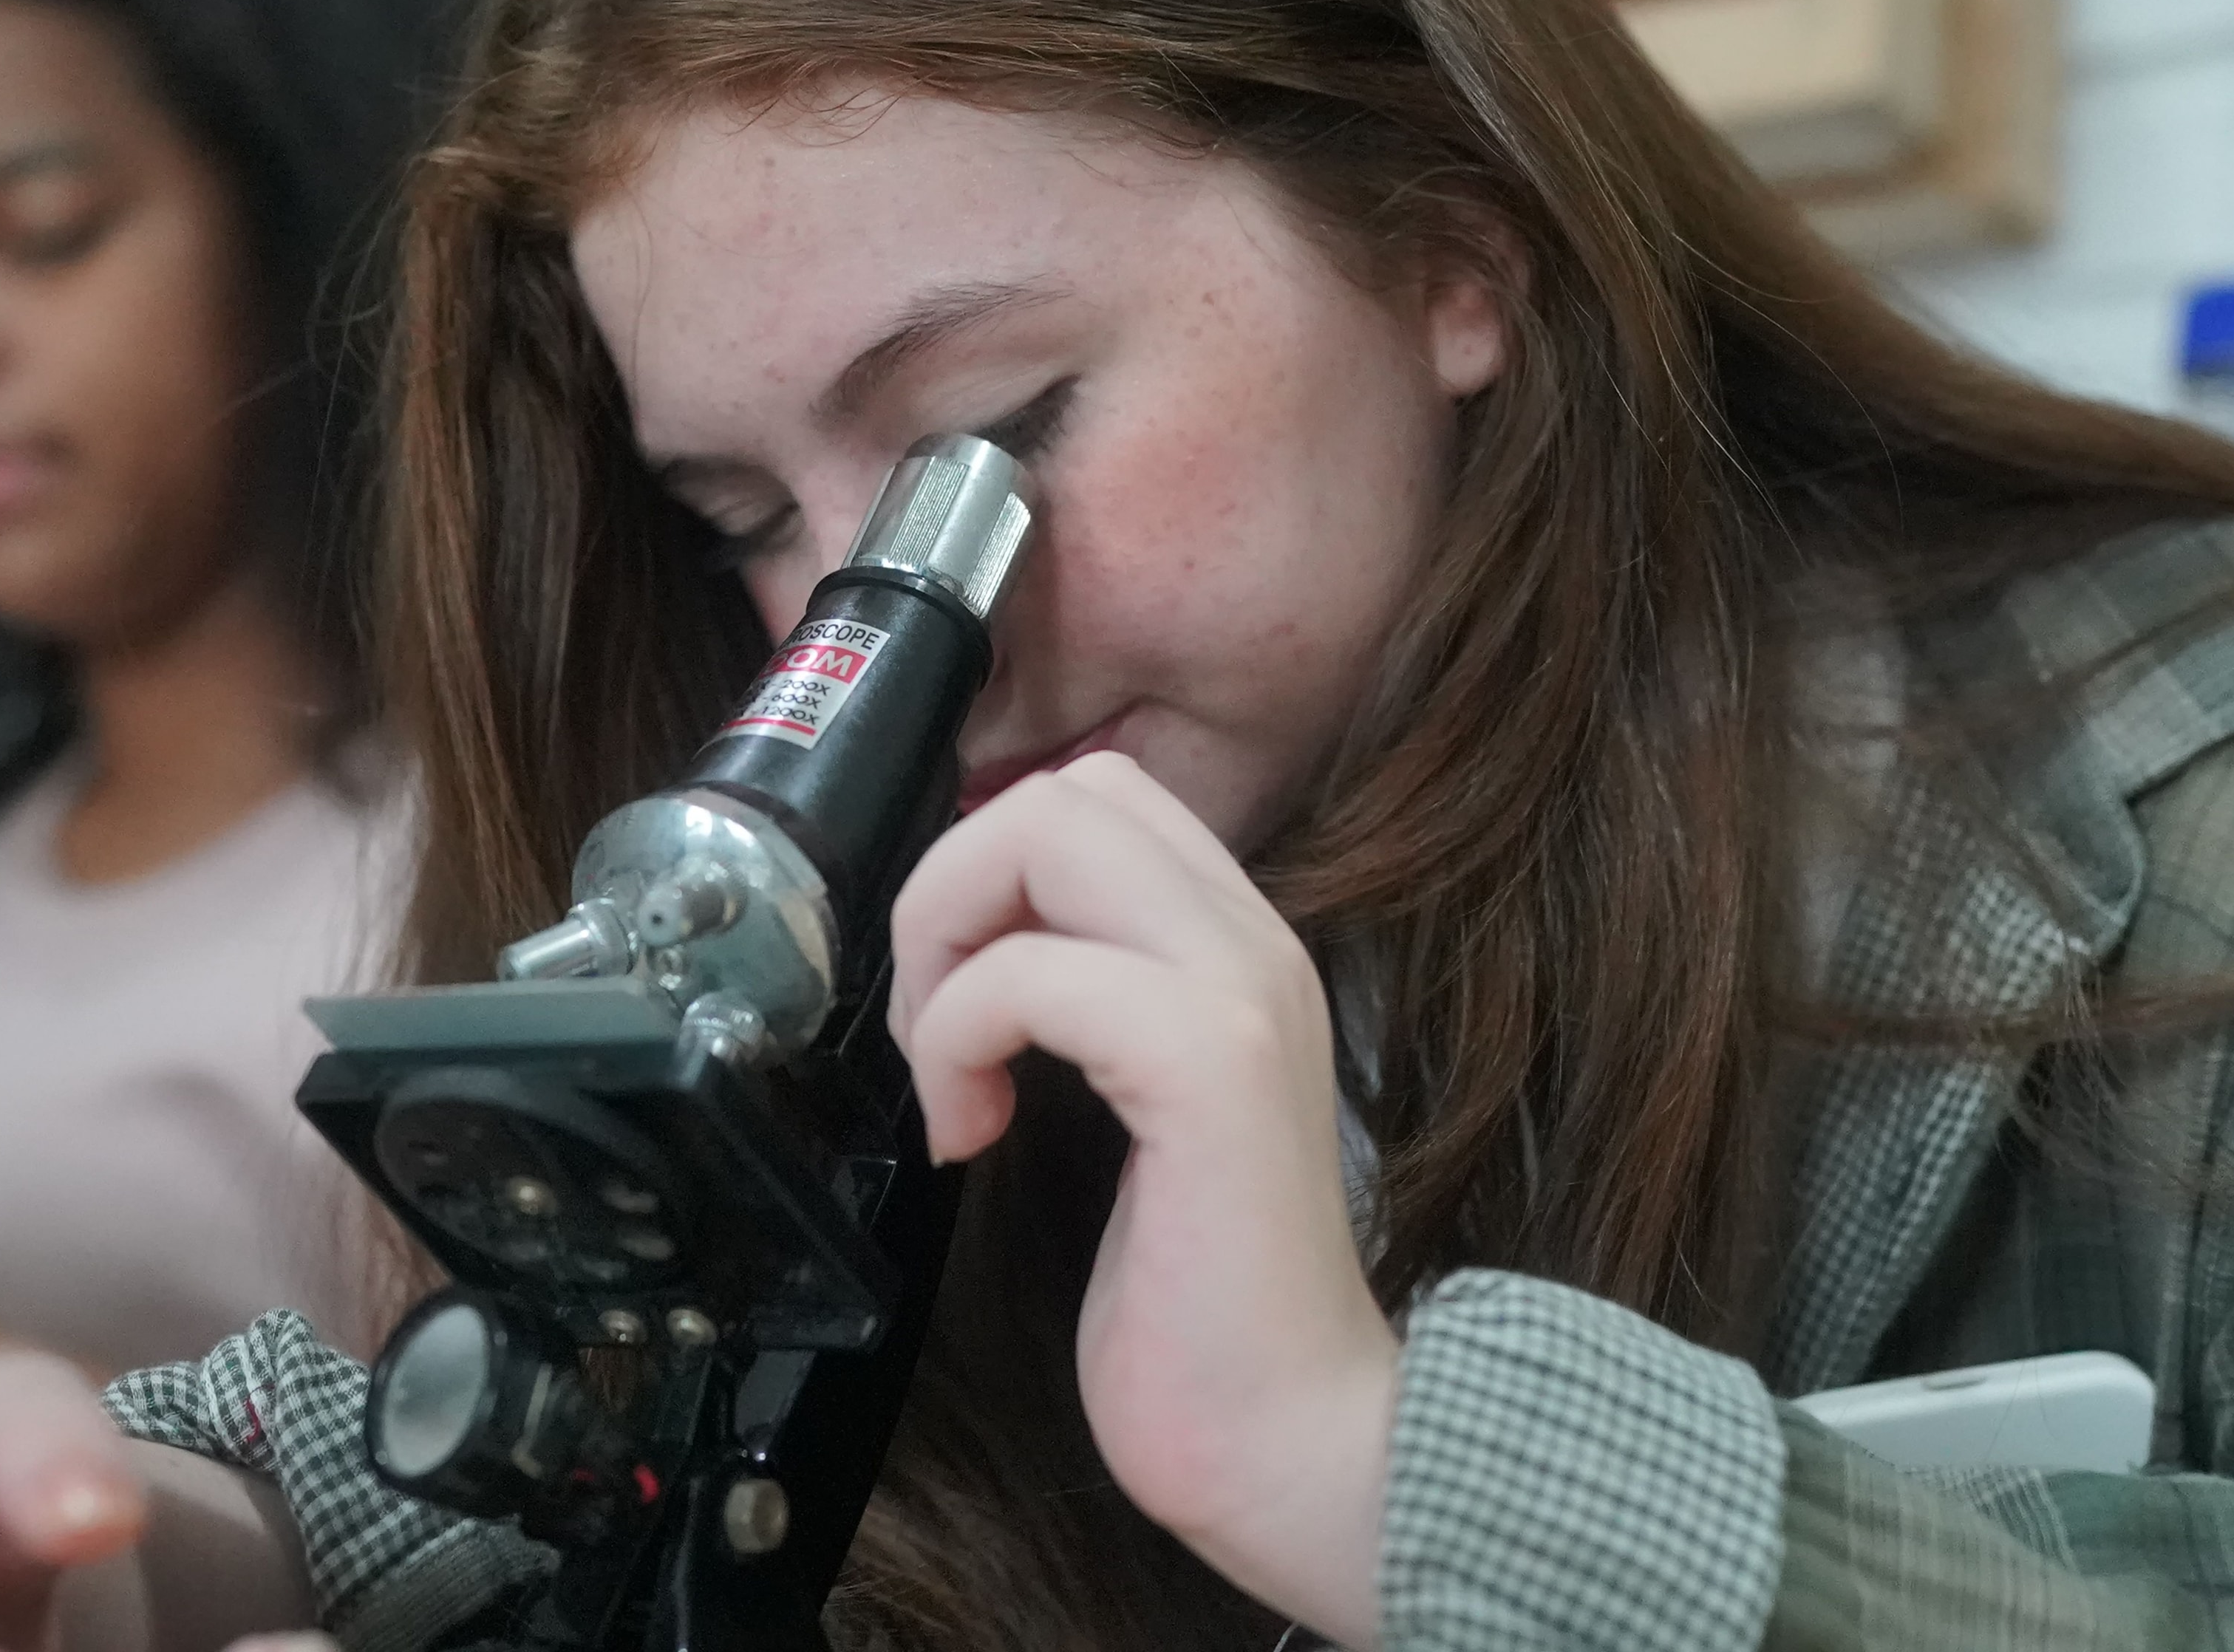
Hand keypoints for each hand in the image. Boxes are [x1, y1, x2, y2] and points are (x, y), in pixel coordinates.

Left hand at [889, 752, 1397, 1649]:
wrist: (1294, 1442)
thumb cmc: (1201, 1309)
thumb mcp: (1142, 1113)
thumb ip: (1094, 1008)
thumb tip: (977, 951)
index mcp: (1237, 951)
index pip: (1099, 796)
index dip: (990, 871)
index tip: (963, 1003)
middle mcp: (1252, 945)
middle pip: (1066, 790)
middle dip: (952, 889)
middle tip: (939, 1030)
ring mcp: (1237, 993)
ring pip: (1049, 832)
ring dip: (947, 948)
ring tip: (954, 1075)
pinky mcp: (1204, 1065)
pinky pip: (1031, 973)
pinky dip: (959, 1037)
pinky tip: (971, 1134)